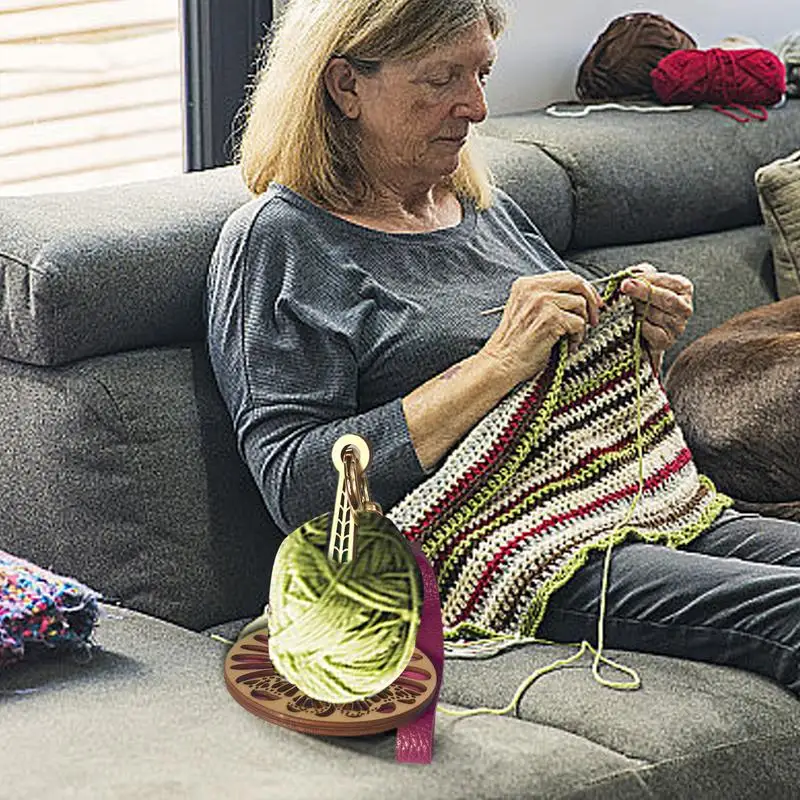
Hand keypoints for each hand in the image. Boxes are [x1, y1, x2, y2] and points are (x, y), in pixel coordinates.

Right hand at [481, 271, 603, 384]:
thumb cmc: (515, 343)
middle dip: (591, 300)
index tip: (593, 302)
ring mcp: (542, 302)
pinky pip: (578, 322)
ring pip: (580, 304)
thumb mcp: (527, 310)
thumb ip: (547, 298)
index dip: (584, 288)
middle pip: (576, 283)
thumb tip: (581, 297)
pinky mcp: (550, 318)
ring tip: (572, 337)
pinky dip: (578, 337)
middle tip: (594, 318)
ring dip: (582, 323)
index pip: (565, 276)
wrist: (502, 362)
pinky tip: (568, 345)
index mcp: (526, 284)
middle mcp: (533, 289)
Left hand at [619, 263, 692, 360]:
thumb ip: (641, 274)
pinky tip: (633, 321)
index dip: (649, 279)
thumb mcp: (644, 282)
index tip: (630, 278)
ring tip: (627, 306)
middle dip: (643, 291)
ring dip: (639, 310)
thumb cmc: (643, 301)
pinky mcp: (666, 341)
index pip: (671, 282)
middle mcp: (685, 308)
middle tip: (625, 286)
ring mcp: (677, 326)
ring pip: (658, 315)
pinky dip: (641, 325)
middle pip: (667, 299)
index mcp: (683, 288)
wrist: (639, 330)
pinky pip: (653, 332)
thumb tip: (632, 274)